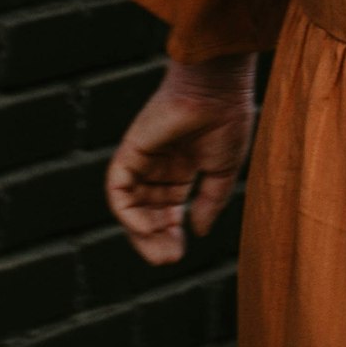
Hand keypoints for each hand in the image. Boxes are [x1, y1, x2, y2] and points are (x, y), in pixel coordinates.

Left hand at [105, 53, 258, 264]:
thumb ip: (209, 201)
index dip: (171, 233)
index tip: (180, 252)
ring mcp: (144, 158)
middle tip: (168, 259)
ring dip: (142, 233)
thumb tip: (196, 231)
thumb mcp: (224, 170)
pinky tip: (147, 228)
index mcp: (183, 166)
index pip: (167, 209)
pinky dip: (127, 213)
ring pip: (132, 206)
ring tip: (161, 252)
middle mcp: (160, 164)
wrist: (218, 87)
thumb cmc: (227, 119)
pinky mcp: (131, 150)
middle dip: (155, 239)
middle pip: (148, 211)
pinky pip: (118, 188)